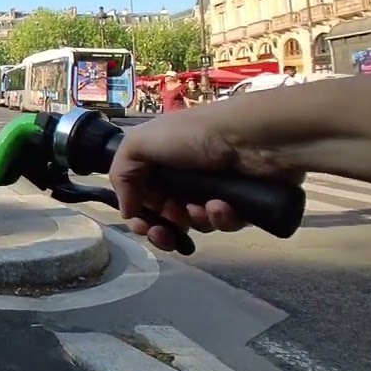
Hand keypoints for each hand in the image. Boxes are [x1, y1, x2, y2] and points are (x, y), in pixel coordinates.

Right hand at [107, 110, 303, 250]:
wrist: (249, 137)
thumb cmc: (191, 136)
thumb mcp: (139, 143)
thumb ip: (121, 175)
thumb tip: (127, 211)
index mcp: (160, 162)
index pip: (144, 198)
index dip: (140, 216)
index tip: (142, 227)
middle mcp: (185, 177)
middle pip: (168, 218)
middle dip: (163, 230)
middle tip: (164, 234)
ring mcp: (214, 191)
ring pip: (197, 224)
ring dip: (195, 220)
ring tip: (202, 207)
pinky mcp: (243, 204)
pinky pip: (226, 224)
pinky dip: (221, 217)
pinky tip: (222, 206)